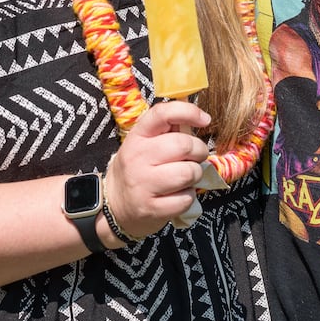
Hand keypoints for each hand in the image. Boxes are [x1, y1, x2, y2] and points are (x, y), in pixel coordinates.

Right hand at [102, 101, 211, 242]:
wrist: (115, 204)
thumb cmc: (138, 168)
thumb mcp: (144, 143)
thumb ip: (169, 129)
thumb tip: (198, 116)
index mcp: (137, 136)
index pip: (163, 114)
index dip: (188, 112)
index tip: (204, 119)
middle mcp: (138, 157)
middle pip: (184, 144)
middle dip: (199, 151)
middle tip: (196, 157)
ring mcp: (143, 184)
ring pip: (189, 172)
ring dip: (196, 175)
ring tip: (186, 176)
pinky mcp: (152, 208)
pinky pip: (187, 198)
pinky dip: (188, 196)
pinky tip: (177, 194)